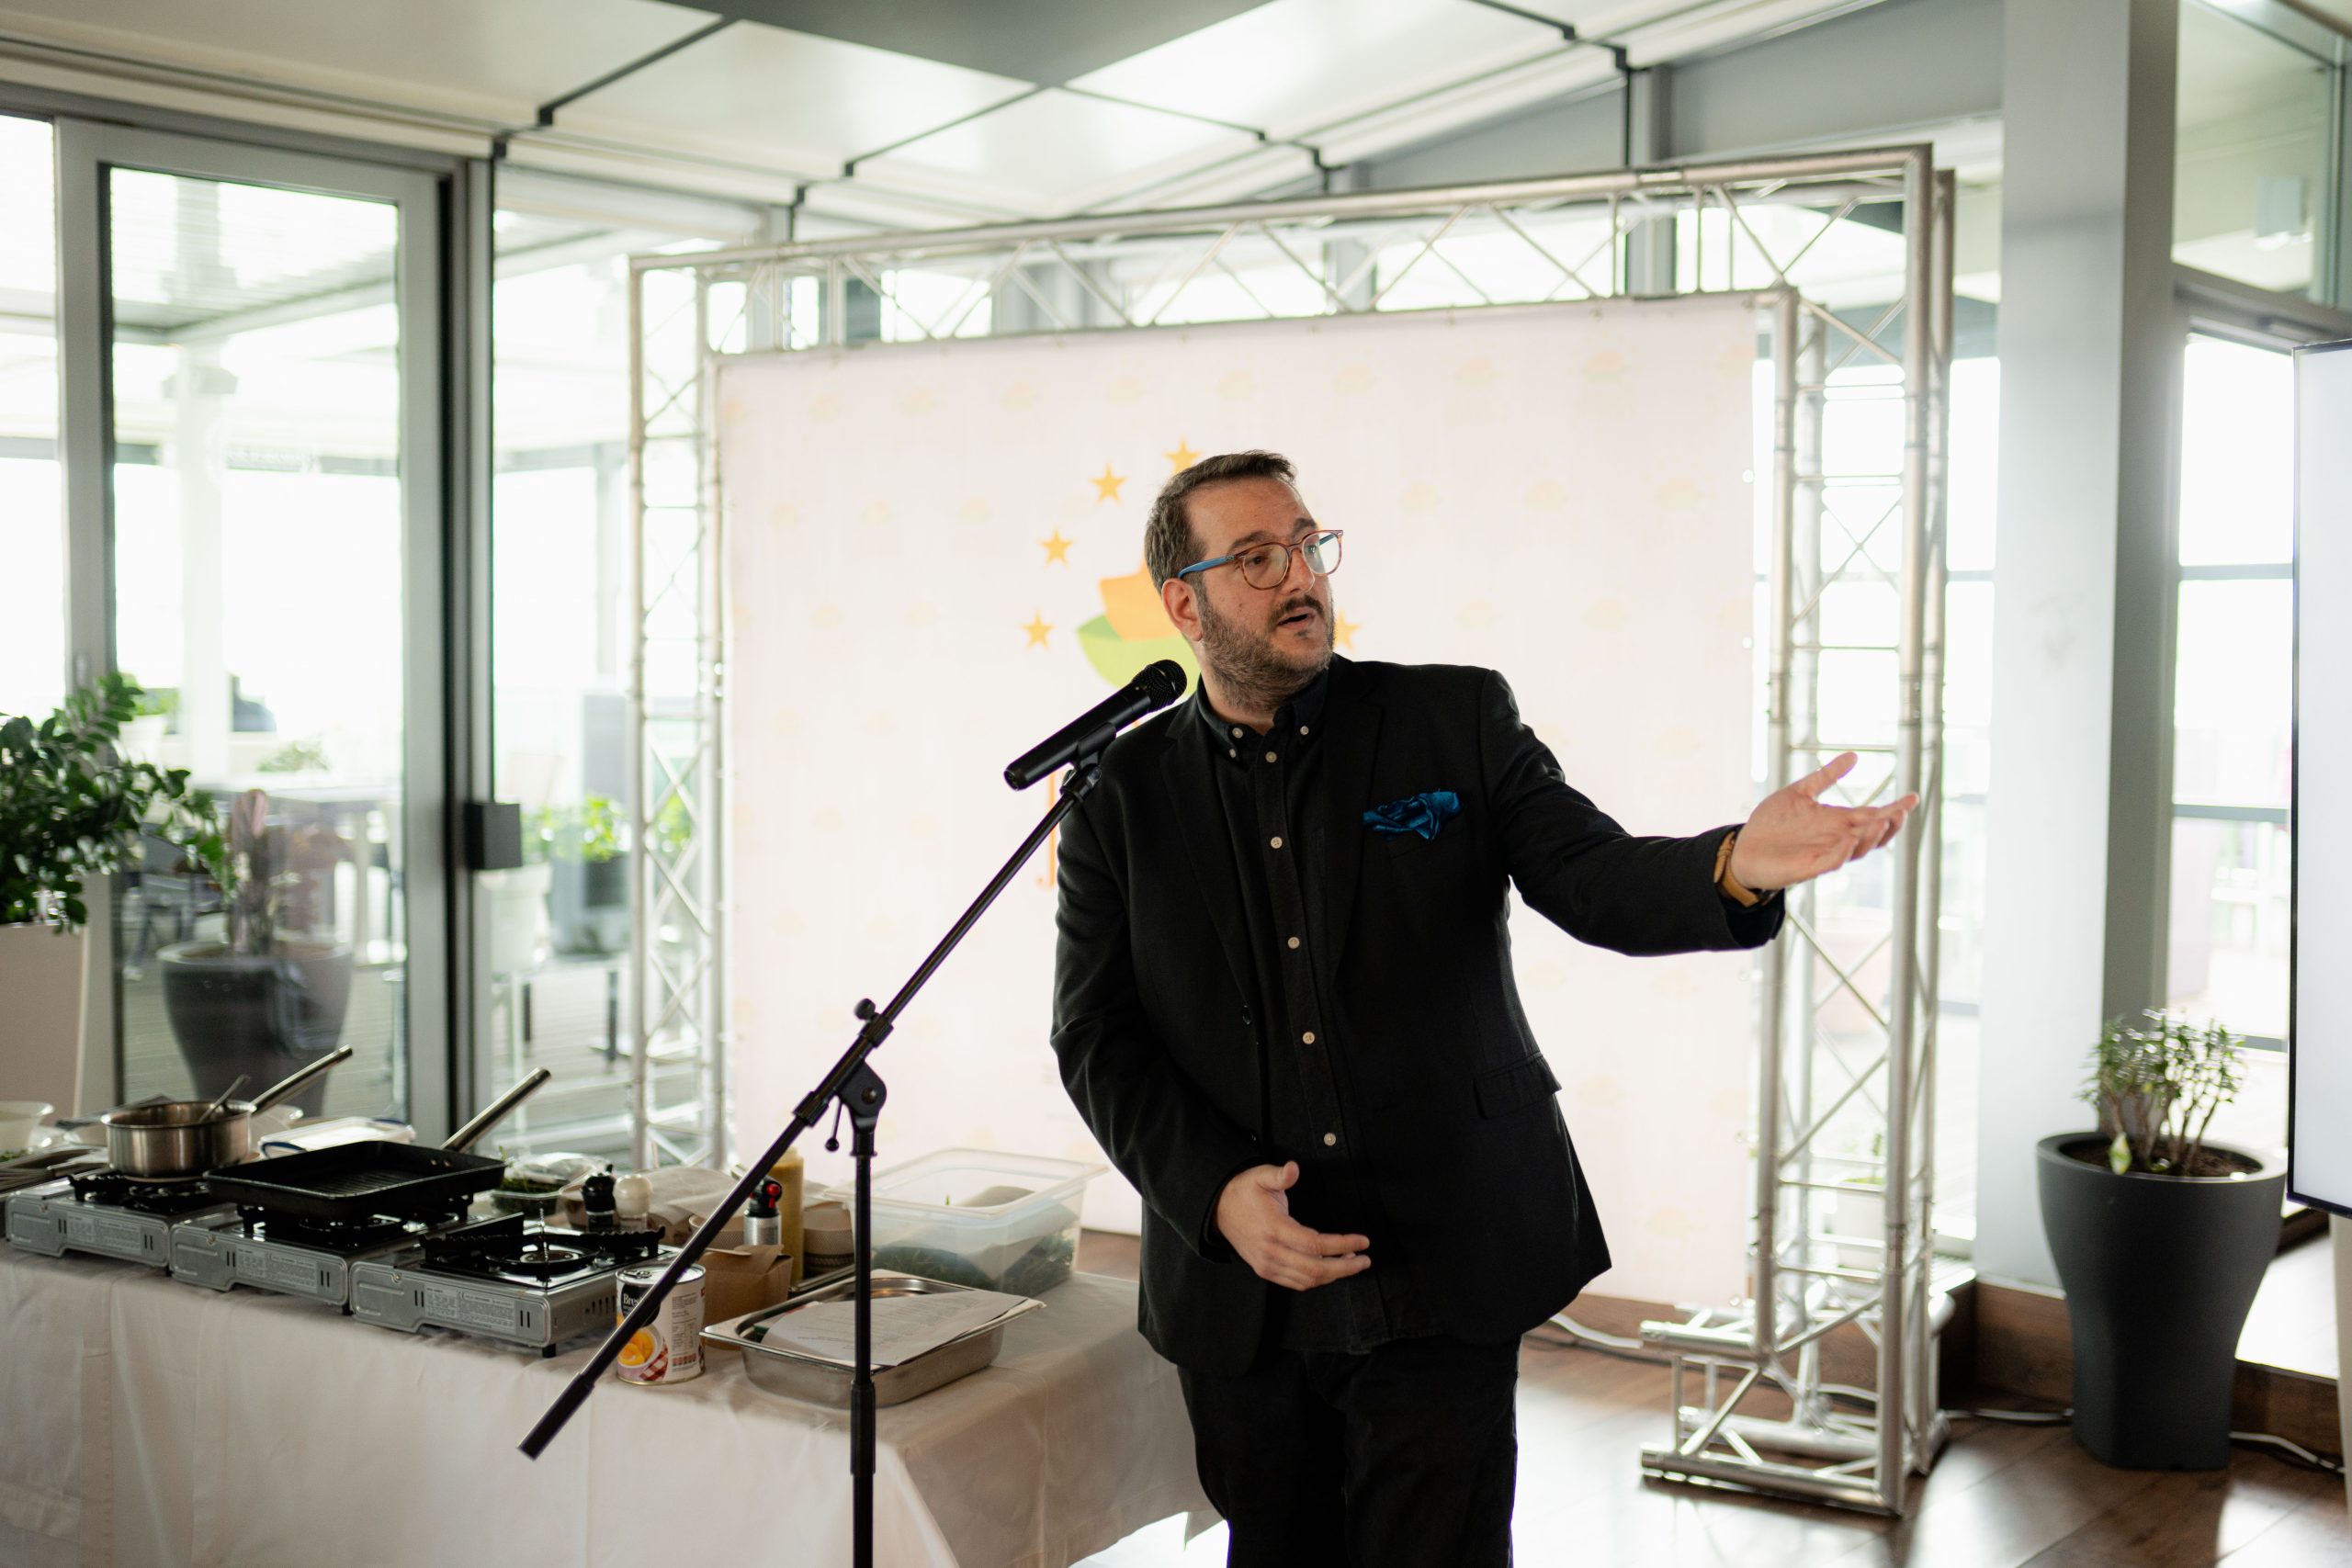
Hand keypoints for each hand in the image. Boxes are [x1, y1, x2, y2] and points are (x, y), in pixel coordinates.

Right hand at [1213, 1161, 1370, 1290]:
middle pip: (1316, 1269)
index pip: (1316, 1245)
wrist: (1219, 1209)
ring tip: (1351, 1261)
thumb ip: (1279, 1174)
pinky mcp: (1265, 1270)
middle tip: (1365, 1259)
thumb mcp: (1260, 1176)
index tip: (1362, 1241)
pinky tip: (1329, 1269)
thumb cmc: (1243, 1192)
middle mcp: (1271, 1252)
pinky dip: (1316, 1280)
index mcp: (1275, 1229)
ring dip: (1333, 1274)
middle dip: (1345, 1267)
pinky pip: (1296, 1282)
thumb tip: (1293, 1169)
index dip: (1343, 1245)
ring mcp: (1267, 1265)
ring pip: (1308, 1280)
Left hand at [1729, 752, 1916, 891]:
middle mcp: (1836, 838)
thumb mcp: (1800, 792)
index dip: (1895, 808)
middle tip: (1901, 812)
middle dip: (1889, 825)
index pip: (1873, 815)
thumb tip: (1854, 756)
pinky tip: (1849, 840)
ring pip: (1856, 850)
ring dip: (1870, 838)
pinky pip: (1830, 863)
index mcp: (1837, 821)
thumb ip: (1826, 777)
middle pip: (1872, 835)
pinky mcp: (1807, 868)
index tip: (1913, 796)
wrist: (1744, 848)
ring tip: (1882, 822)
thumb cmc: (1773, 823)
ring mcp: (1823, 854)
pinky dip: (1841, 853)